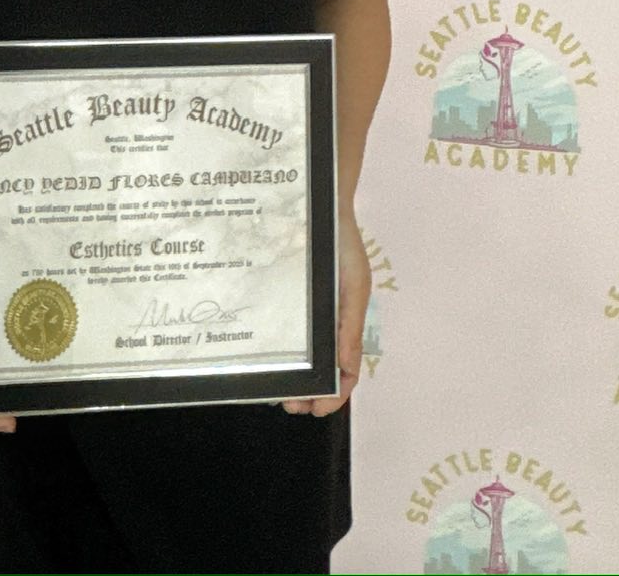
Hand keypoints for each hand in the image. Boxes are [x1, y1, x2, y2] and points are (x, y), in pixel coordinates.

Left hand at [283, 212, 367, 417]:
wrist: (321, 209)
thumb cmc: (343, 246)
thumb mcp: (354, 285)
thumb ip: (350, 325)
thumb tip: (345, 368)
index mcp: (346, 324)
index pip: (346, 372)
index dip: (335, 395)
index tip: (316, 410)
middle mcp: (325, 325)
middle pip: (320, 372)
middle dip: (307, 394)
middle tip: (289, 404)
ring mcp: (306, 316)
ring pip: (300, 359)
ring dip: (292, 381)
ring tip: (275, 392)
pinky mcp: (287, 304)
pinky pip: (283, 335)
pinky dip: (278, 356)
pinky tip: (264, 362)